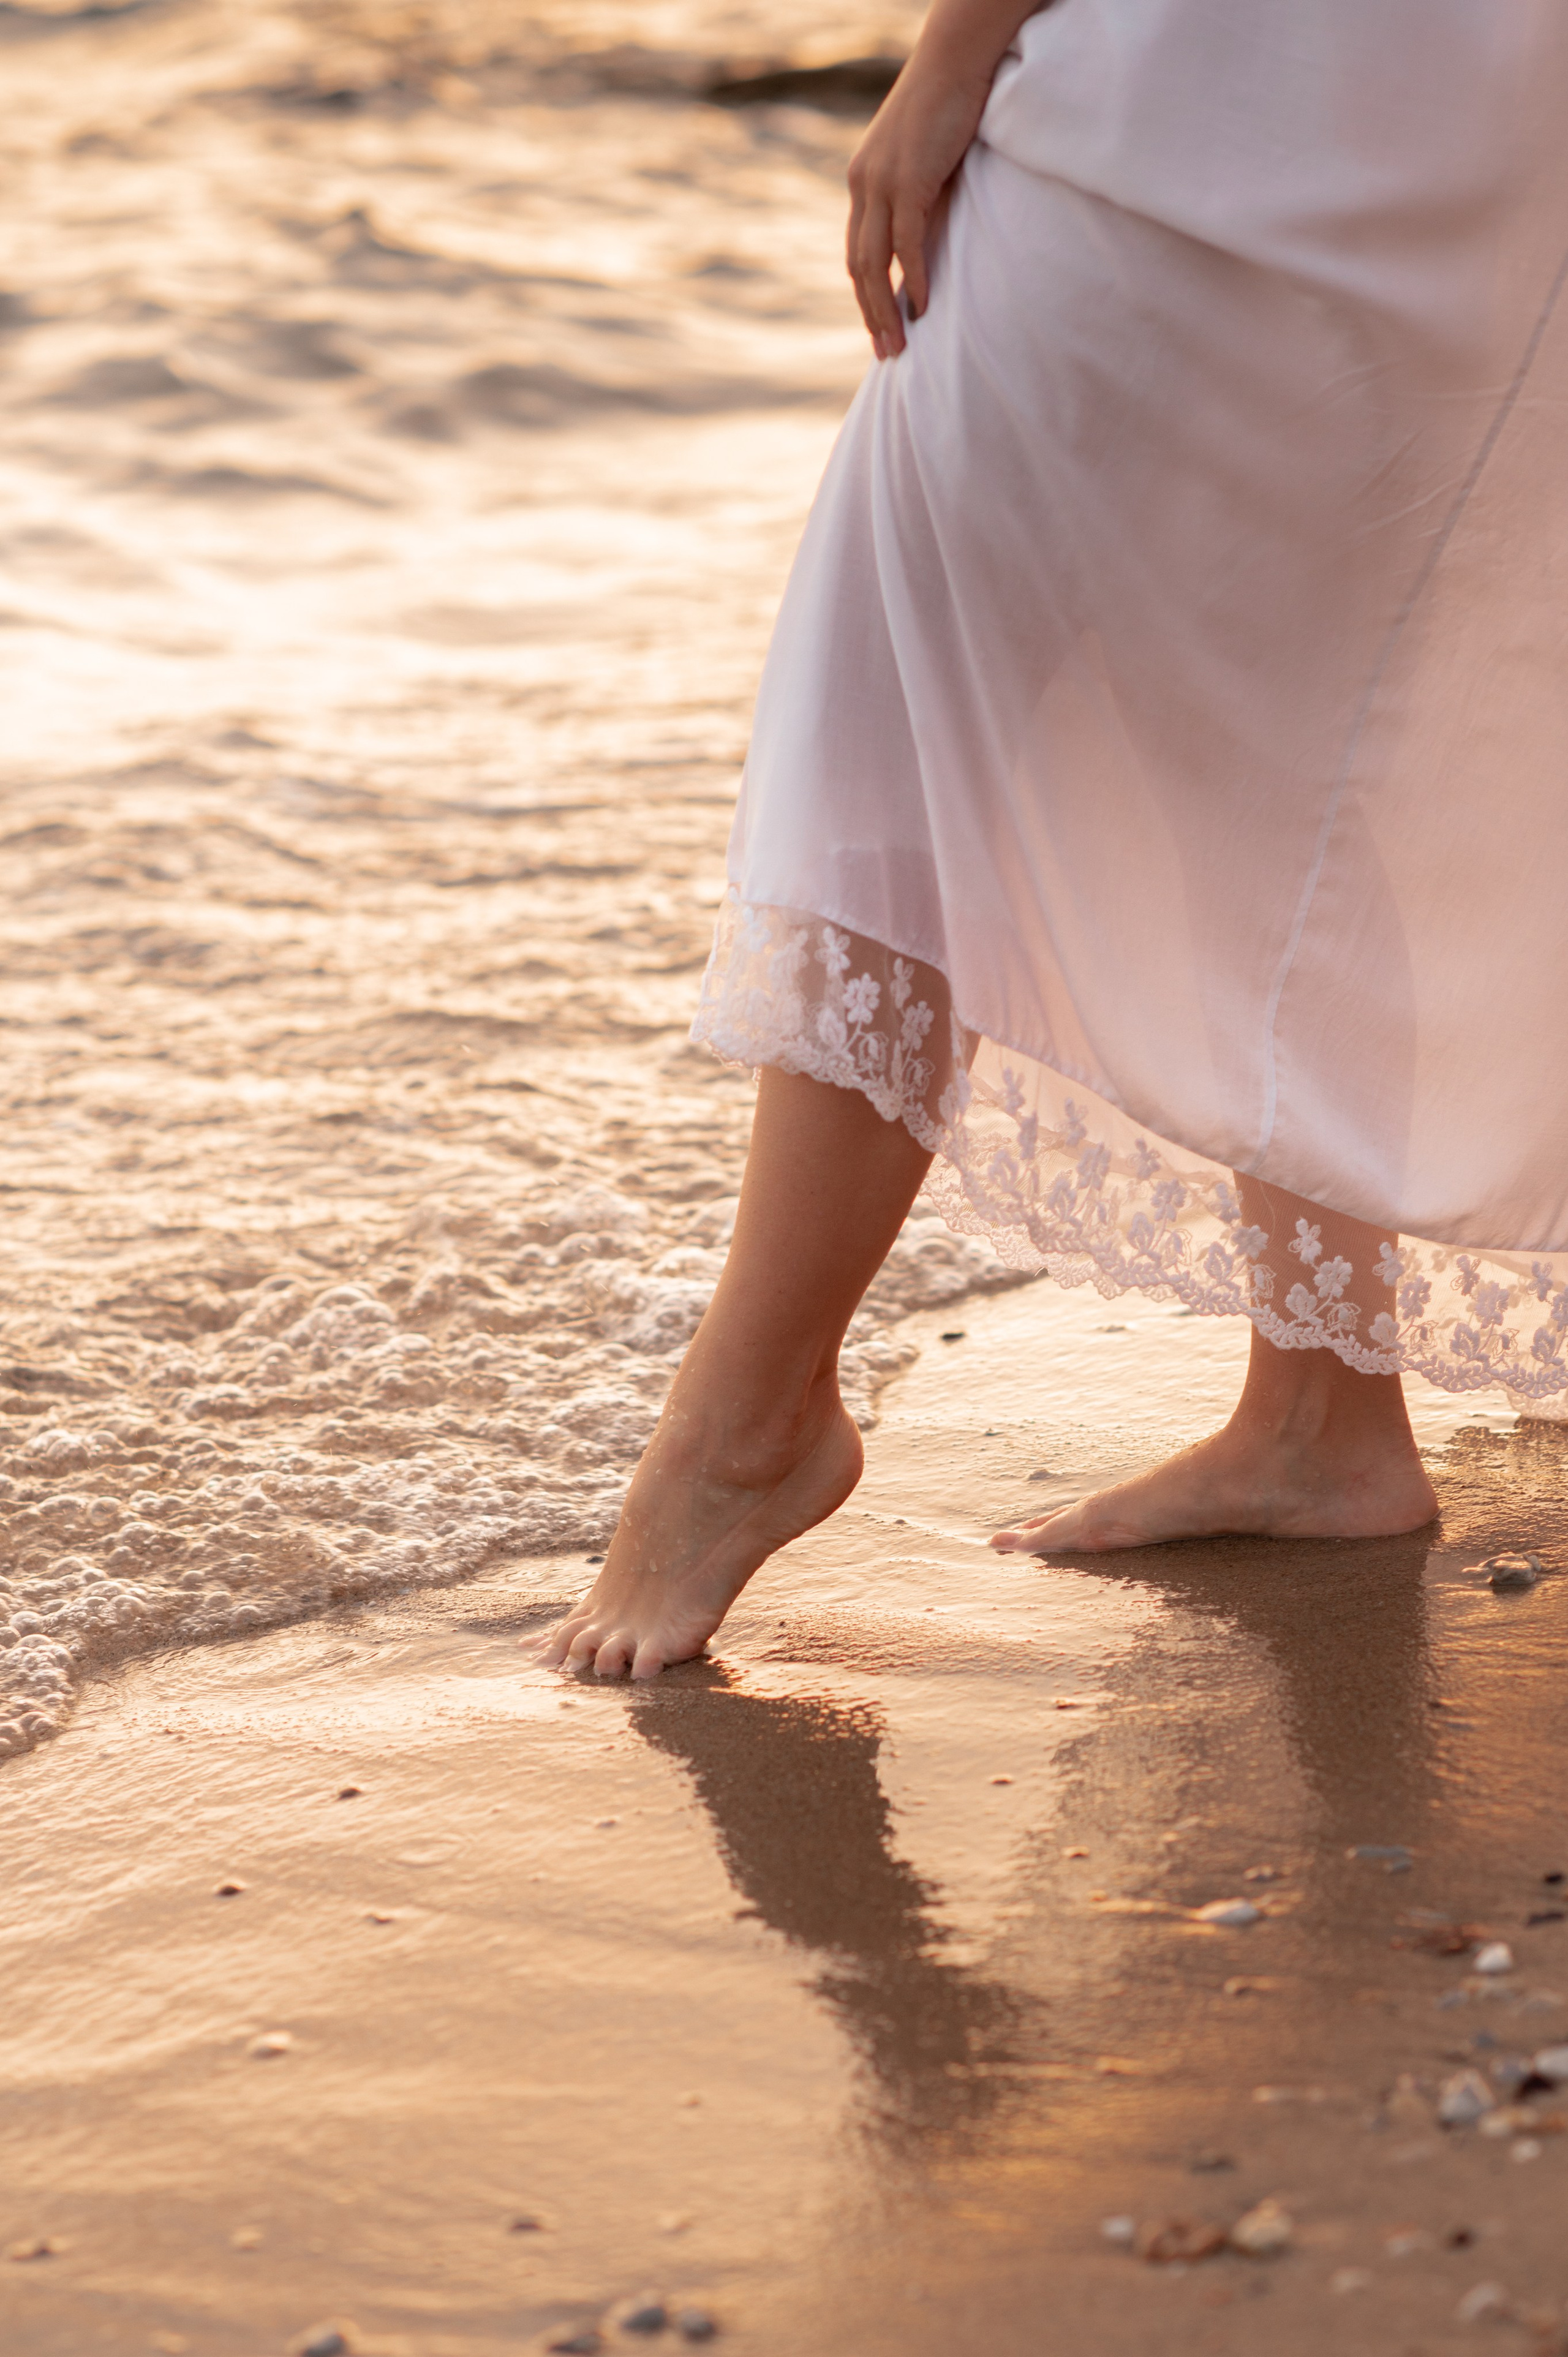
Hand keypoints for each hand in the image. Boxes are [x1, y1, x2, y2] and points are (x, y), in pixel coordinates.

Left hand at [846, 49, 994, 357]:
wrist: (956, 58)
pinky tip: (921, 306)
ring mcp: (882, 183)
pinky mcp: (908, 181)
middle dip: (871, 314)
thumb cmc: (948, 105)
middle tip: (887, 353)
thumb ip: (919, 198)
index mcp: (863, 181)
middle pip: (859, 267)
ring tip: (900, 344)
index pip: (857, 252)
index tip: (880, 327)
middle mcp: (864, 184)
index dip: (866, 295)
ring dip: (885, 309)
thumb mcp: (925, 160)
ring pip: (875, 263)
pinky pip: (905, 243)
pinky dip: (912, 278)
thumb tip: (928, 239)